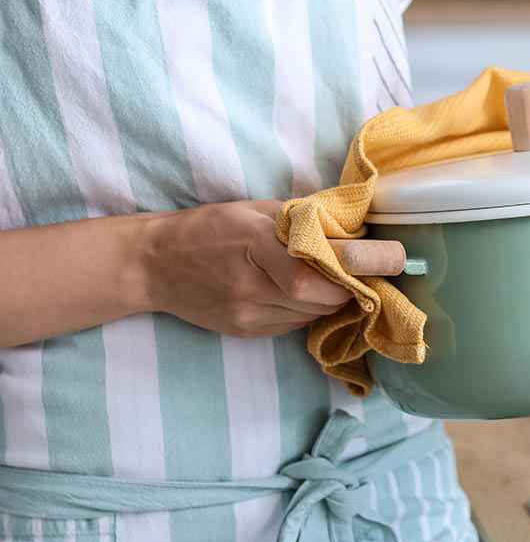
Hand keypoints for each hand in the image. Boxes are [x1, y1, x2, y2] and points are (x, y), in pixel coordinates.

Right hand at [143, 201, 351, 337]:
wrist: (153, 264)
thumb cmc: (207, 228)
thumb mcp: (253, 210)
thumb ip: (300, 219)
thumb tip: (347, 231)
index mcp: (253, 244)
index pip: (311, 277)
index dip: (344, 276)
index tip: (365, 266)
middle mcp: (249, 286)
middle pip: (317, 301)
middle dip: (343, 289)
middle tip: (351, 272)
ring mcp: (244, 314)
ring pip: (309, 316)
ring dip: (326, 301)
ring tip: (324, 281)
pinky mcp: (243, 330)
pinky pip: (292, 325)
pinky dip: (305, 311)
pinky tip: (296, 293)